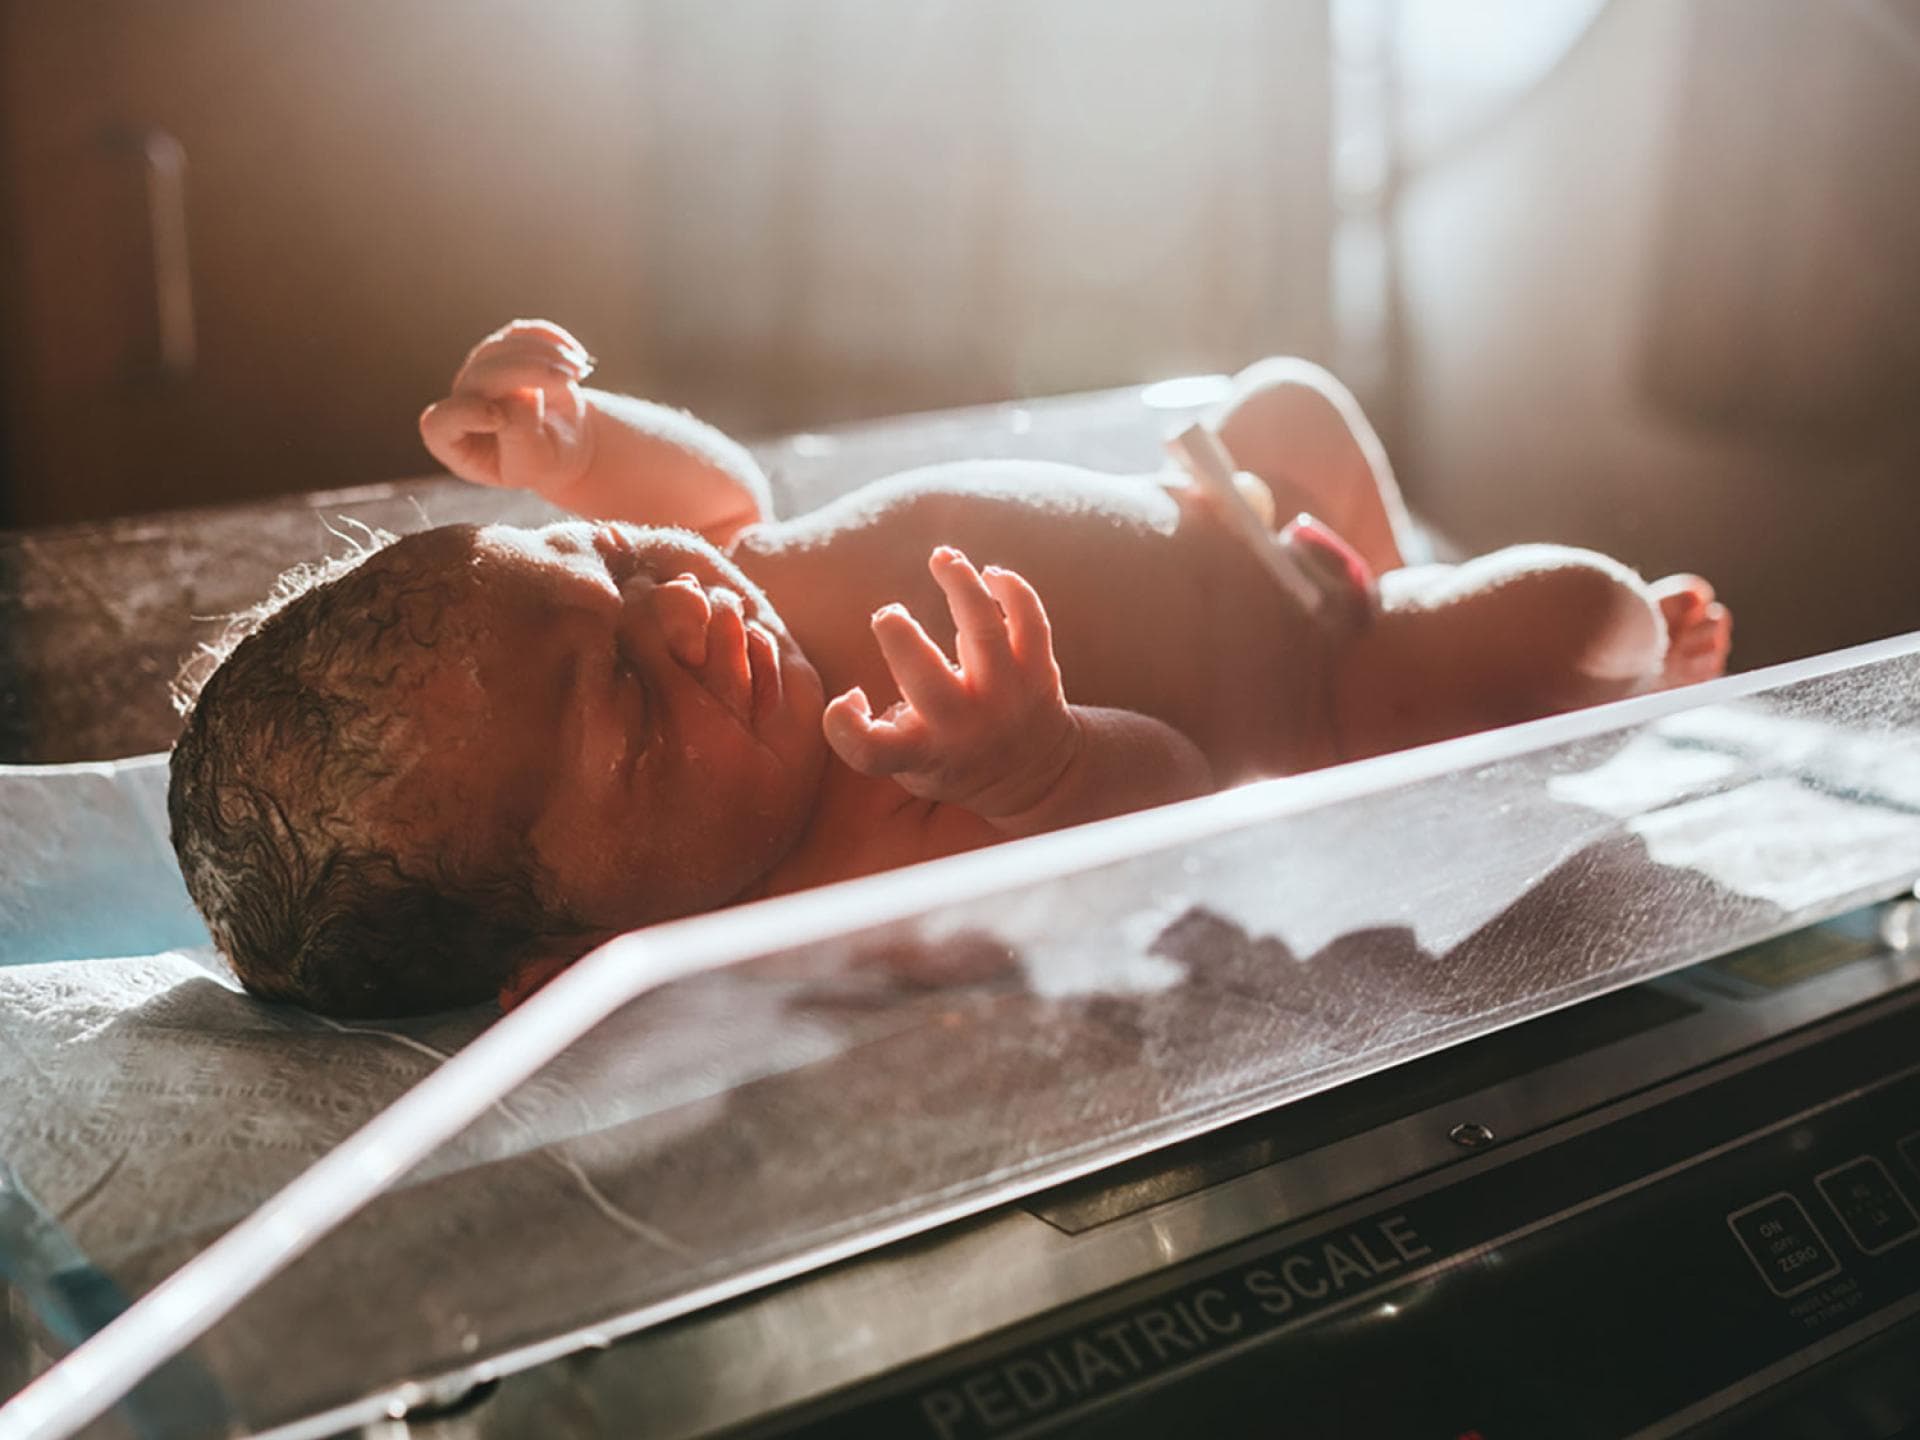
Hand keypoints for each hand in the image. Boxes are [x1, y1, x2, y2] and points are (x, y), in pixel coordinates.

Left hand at [419, 319, 596, 497]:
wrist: (563, 443)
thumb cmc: (543, 461)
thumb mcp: (534, 463)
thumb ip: (519, 434)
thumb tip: (522, 391)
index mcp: (454, 442)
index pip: (439, 423)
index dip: (464, 415)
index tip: (498, 419)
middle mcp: (460, 402)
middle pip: (480, 376)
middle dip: (525, 372)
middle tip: (567, 379)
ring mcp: (479, 373)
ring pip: (499, 348)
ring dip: (543, 353)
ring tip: (579, 372)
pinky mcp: (503, 350)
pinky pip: (518, 333)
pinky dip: (549, 338)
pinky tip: (577, 357)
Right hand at [824, 547, 1079, 818]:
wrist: (1034, 775)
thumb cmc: (953, 758)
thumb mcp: (911, 763)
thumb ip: (879, 733)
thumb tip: (856, 695)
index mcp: (923, 753)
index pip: (871, 750)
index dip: (843, 723)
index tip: (851, 696)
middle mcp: (965, 727)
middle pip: (926, 679)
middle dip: (899, 635)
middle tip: (888, 616)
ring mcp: (1007, 698)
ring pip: (984, 631)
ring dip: (959, 584)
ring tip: (942, 557)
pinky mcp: (1039, 672)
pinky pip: (1031, 621)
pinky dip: (1013, 590)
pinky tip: (990, 574)